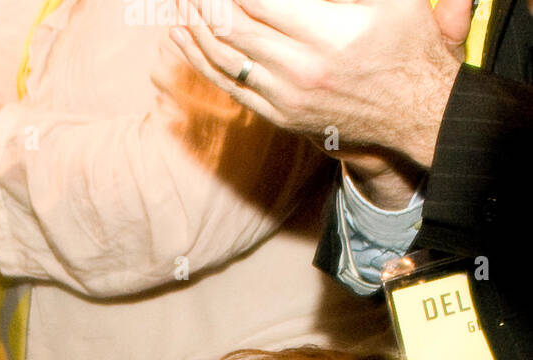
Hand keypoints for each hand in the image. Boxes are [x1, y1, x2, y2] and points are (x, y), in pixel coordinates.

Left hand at [171, 0, 468, 167]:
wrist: (415, 116)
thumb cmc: (409, 45)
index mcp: (329, 34)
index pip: (260, 0)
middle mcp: (302, 69)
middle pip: (232, 26)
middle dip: (205, 0)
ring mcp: (285, 96)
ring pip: (223, 56)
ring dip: (193, 25)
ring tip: (176, 1)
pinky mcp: (278, 115)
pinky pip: (227, 84)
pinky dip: (199, 58)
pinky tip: (180, 36)